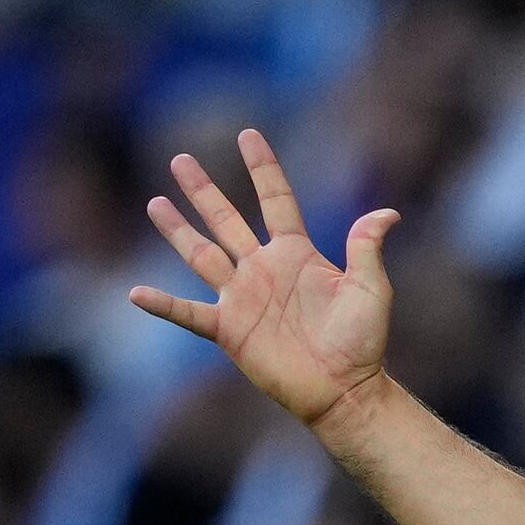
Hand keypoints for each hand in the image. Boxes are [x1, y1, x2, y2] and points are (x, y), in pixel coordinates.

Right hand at [133, 129, 400, 433]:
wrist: (345, 390)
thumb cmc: (362, 342)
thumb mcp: (371, 289)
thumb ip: (367, 248)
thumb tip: (388, 213)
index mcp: (296, 253)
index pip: (275, 199)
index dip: (262, 168)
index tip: (248, 134)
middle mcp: (263, 269)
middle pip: (226, 220)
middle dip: (203, 190)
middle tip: (181, 159)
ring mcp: (243, 298)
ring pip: (201, 255)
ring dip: (177, 230)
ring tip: (154, 203)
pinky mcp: (230, 330)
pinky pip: (189, 313)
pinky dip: (163, 305)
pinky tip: (136, 293)